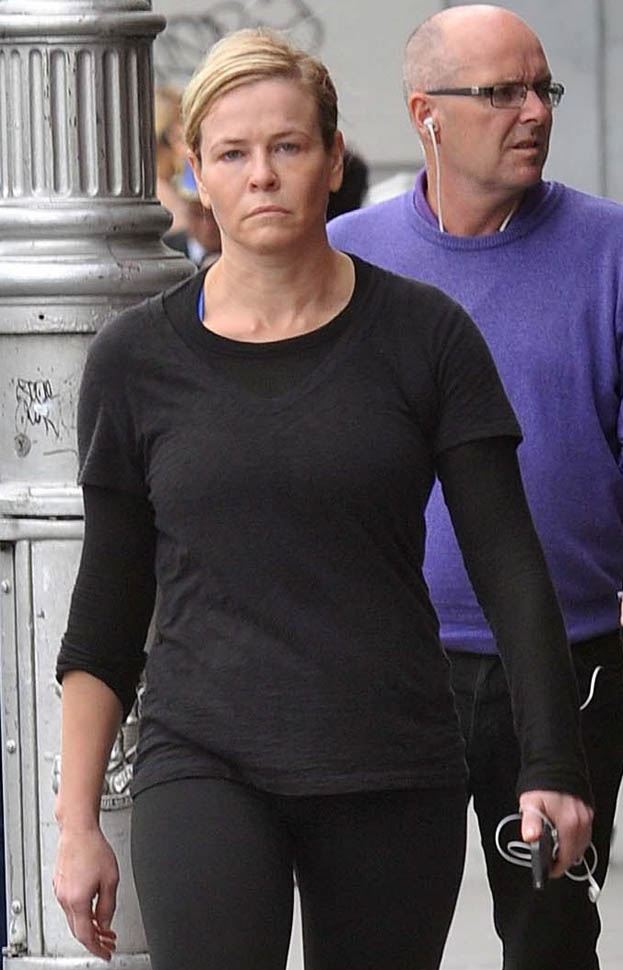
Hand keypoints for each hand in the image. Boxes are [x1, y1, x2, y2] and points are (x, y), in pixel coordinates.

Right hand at [53, 826, 118, 959]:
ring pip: (73, 919)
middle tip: (108, 942)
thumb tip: (105, 923)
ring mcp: (61, 892)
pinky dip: (82, 913)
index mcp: (78, 900)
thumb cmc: (93, 848)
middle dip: (94, 939)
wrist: (78, 830)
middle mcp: (65, 899)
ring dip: (89, 925)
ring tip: (104, 925)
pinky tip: (93, 910)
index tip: (106, 953)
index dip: (97, 948)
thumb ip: (108, 905)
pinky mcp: (60, 884)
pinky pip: (70, 907)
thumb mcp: (111, 880)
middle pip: (78, 930)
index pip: (86, 935)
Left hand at [519, 789, 592, 877]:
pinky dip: (576, 839)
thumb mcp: (530, 804)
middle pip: (576, 853)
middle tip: (551, 863)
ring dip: (570, 850)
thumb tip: (530, 838)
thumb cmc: (542, 783)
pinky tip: (566, 837)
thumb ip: (531, 823)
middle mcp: (580, 821)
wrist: (554, 764)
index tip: (549, 870)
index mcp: (568, 823)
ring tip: (557, 851)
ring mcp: (585, 816)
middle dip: (563, 860)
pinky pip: (585, 833)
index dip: (556, 867)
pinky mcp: (587, 811)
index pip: (566, 856)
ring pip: (582, 844)